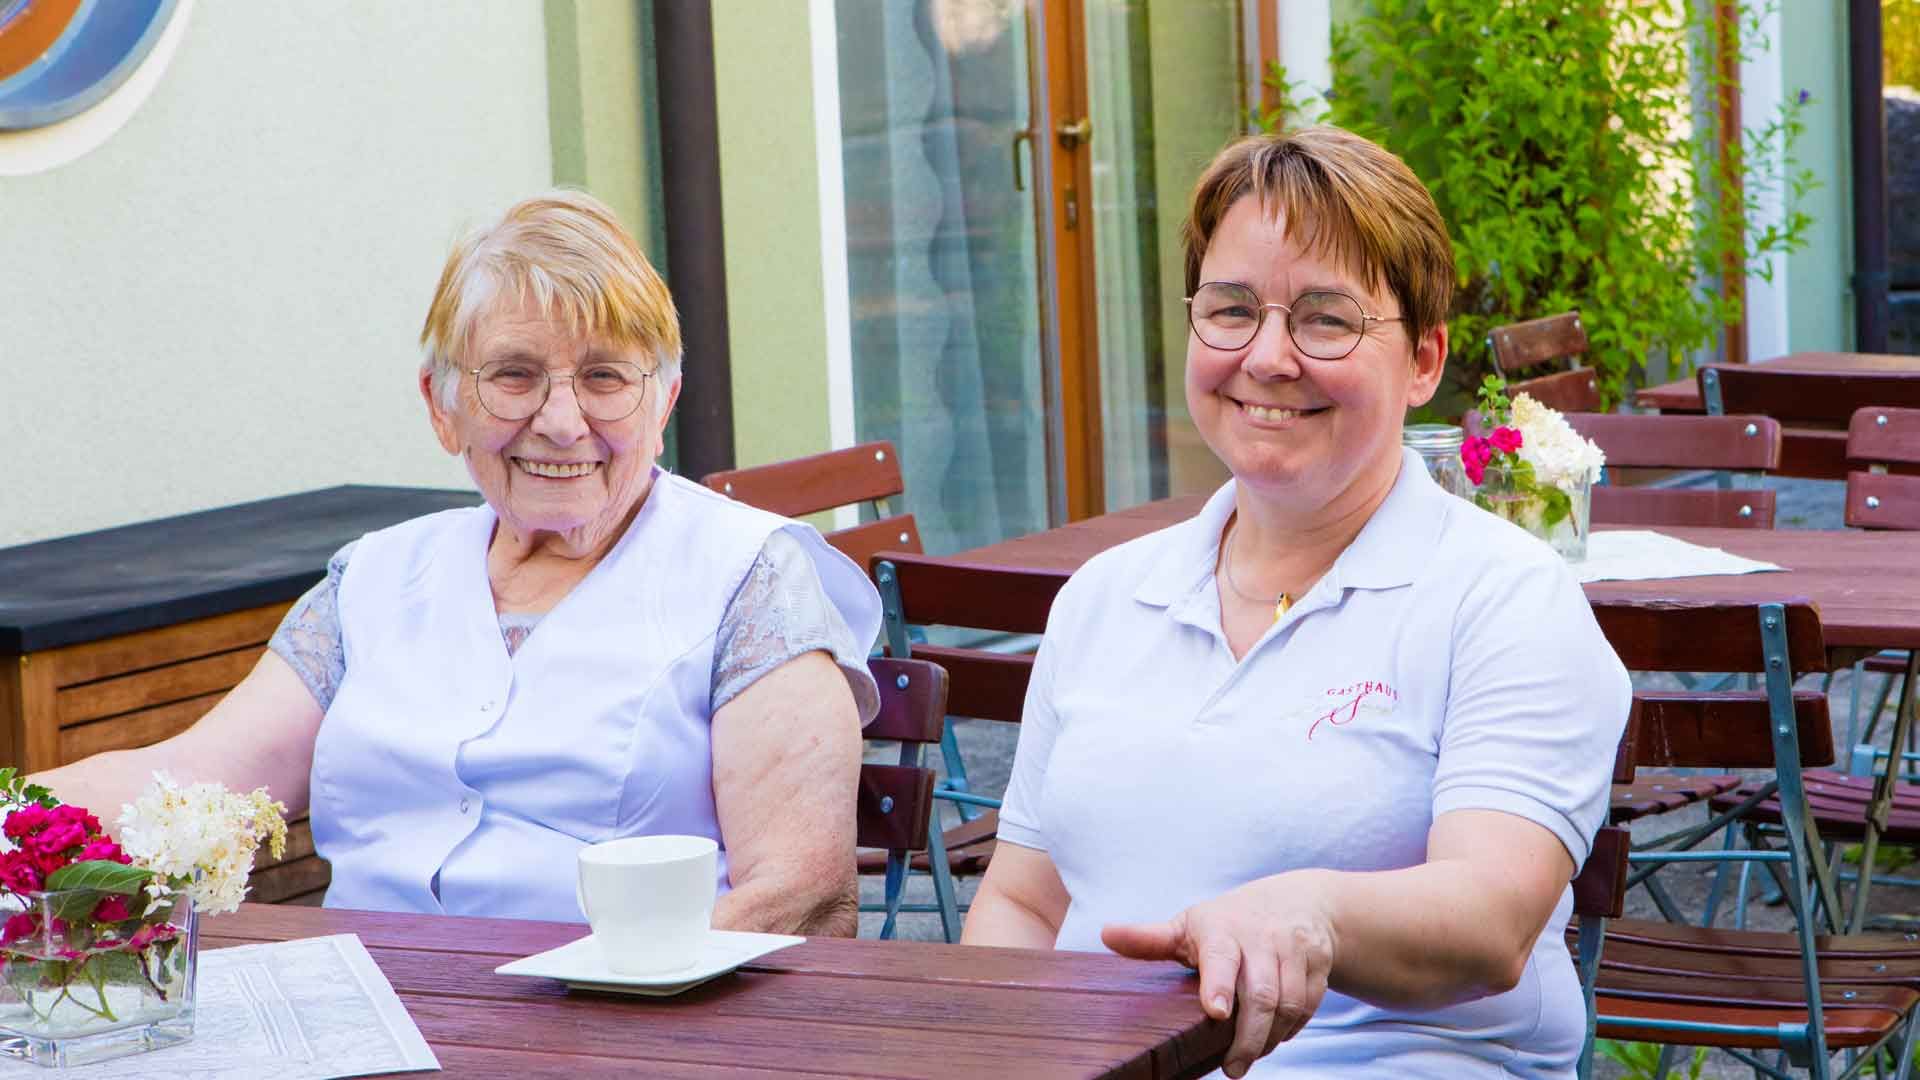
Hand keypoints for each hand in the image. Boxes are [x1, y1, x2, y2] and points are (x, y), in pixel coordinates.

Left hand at [1101, 872, 1336, 1078]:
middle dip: (1248, 1038)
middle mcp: (1262, 937)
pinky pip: (1309, 1005)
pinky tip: (1273, 1038)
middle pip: (1260, 994)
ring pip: (1289, 1004)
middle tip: (1232, 1068)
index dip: (1219, 984)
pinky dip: (1291, 1029)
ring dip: (1270, 1039)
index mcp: (1222, 928)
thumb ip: (1150, 939)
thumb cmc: (1229, 921)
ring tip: (1248, 1057)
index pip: (1221, 956)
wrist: (1298, 901)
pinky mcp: (1319, 962)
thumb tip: (1106, 933)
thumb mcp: (1188, 926)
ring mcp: (1294, 949)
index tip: (1215, 1013)